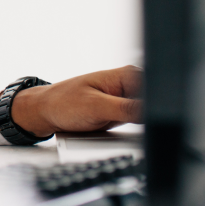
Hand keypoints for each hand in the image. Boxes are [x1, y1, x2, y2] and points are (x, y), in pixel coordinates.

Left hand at [9, 66, 142, 137]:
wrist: (47, 113)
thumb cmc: (64, 103)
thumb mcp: (96, 107)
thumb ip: (126, 109)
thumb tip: (152, 111)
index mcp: (126, 75)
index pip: (154, 89)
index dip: (157, 106)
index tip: (149, 120)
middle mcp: (129, 86)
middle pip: (153, 103)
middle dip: (149, 117)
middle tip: (129, 124)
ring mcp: (126, 100)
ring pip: (146, 115)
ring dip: (140, 125)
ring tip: (114, 124)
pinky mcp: (122, 113)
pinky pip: (136, 123)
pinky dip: (132, 129)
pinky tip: (116, 127)